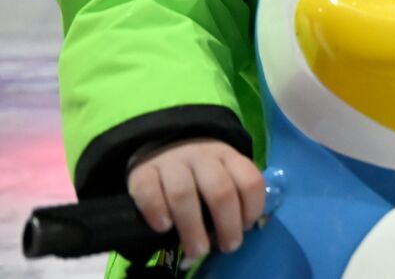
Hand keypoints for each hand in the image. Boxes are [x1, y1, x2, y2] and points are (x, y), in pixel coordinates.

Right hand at [127, 138, 264, 264]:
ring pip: (183, 193)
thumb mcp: (222, 174)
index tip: (245, 228)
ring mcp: (171, 162)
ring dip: (192, 228)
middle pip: (220, 191)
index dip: (252, 208)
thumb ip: (231, 197)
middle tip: (227, 247)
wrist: (160, 145)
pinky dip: (156, 211)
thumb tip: (234, 235)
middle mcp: (202, 156)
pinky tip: (164, 228)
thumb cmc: (198, 172)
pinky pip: (148, 191)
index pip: (249, 180)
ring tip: (196, 250)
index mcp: (228, 157)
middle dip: (227, 225)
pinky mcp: (142, 172)